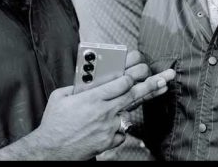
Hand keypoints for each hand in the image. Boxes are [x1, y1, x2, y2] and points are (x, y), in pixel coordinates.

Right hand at [27, 53, 174, 159]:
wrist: (52, 150)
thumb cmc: (54, 123)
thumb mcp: (60, 96)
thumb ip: (77, 86)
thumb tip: (89, 78)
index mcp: (91, 97)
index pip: (121, 82)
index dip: (133, 74)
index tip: (140, 68)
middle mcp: (103, 111)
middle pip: (134, 94)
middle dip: (152, 83)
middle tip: (165, 77)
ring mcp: (108, 127)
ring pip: (130, 111)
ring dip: (143, 99)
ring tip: (162, 87)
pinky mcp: (109, 140)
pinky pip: (121, 130)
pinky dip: (118, 126)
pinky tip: (110, 125)